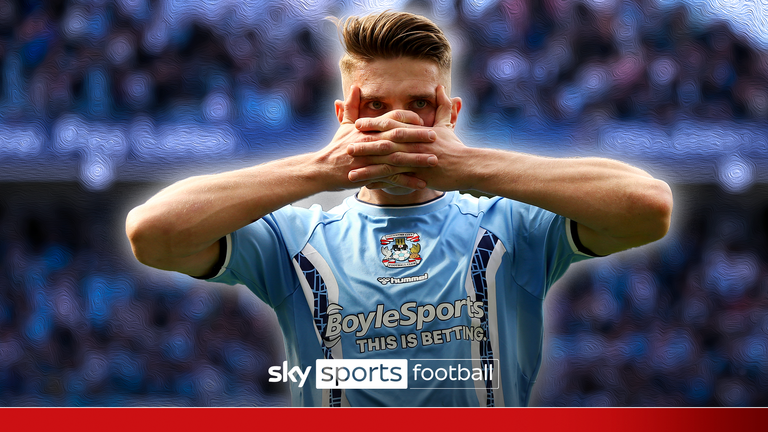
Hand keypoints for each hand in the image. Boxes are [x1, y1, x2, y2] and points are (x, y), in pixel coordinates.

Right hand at [316, 85, 437, 190]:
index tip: (422, 121)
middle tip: (435, 137)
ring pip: (397, 157)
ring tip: (433, 160)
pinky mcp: (369, 175)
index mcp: (367, 128)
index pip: (390, 119)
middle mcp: (370, 141)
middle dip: (418, 136)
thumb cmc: (336, 148)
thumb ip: (351, 107)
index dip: (407, 119)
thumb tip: (354, 87)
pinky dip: (407, 181)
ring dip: (417, 159)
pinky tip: (421, 184)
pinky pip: (392, 178)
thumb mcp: (344, 126)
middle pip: (398, 136)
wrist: (322, 170)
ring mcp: (370, 159)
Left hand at [348, 85, 474, 191]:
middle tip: (346, 147)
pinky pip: (396, 179)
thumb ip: (442, 106)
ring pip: (387, 162)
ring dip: (368, 167)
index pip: (391, 124)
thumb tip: (441, 88)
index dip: (373, 123)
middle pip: (384, 142)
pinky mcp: (418, 174)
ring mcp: (415, 159)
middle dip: (364, 145)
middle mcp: (413, 143)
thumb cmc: (456, 147)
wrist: (468, 166)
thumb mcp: (447, 125)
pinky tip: (368, 187)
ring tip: (350, 172)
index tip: (357, 123)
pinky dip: (382, 182)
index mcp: (416, 131)